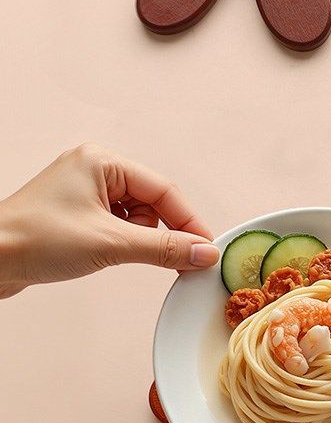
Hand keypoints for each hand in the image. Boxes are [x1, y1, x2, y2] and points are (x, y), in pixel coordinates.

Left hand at [0, 143, 218, 297]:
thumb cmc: (33, 240)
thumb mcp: (110, 244)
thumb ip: (164, 249)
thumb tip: (203, 253)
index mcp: (102, 161)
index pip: (164, 190)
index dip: (188, 222)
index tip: (205, 249)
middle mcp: (95, 170)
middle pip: (153, 203)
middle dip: (160, 232)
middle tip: (174, 261)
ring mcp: (85, 192)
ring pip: (138, 217)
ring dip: (138, 239)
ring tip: (113, 252)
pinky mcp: (78, 214)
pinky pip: (119, 226)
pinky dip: (123, 243)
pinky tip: (107, 253)